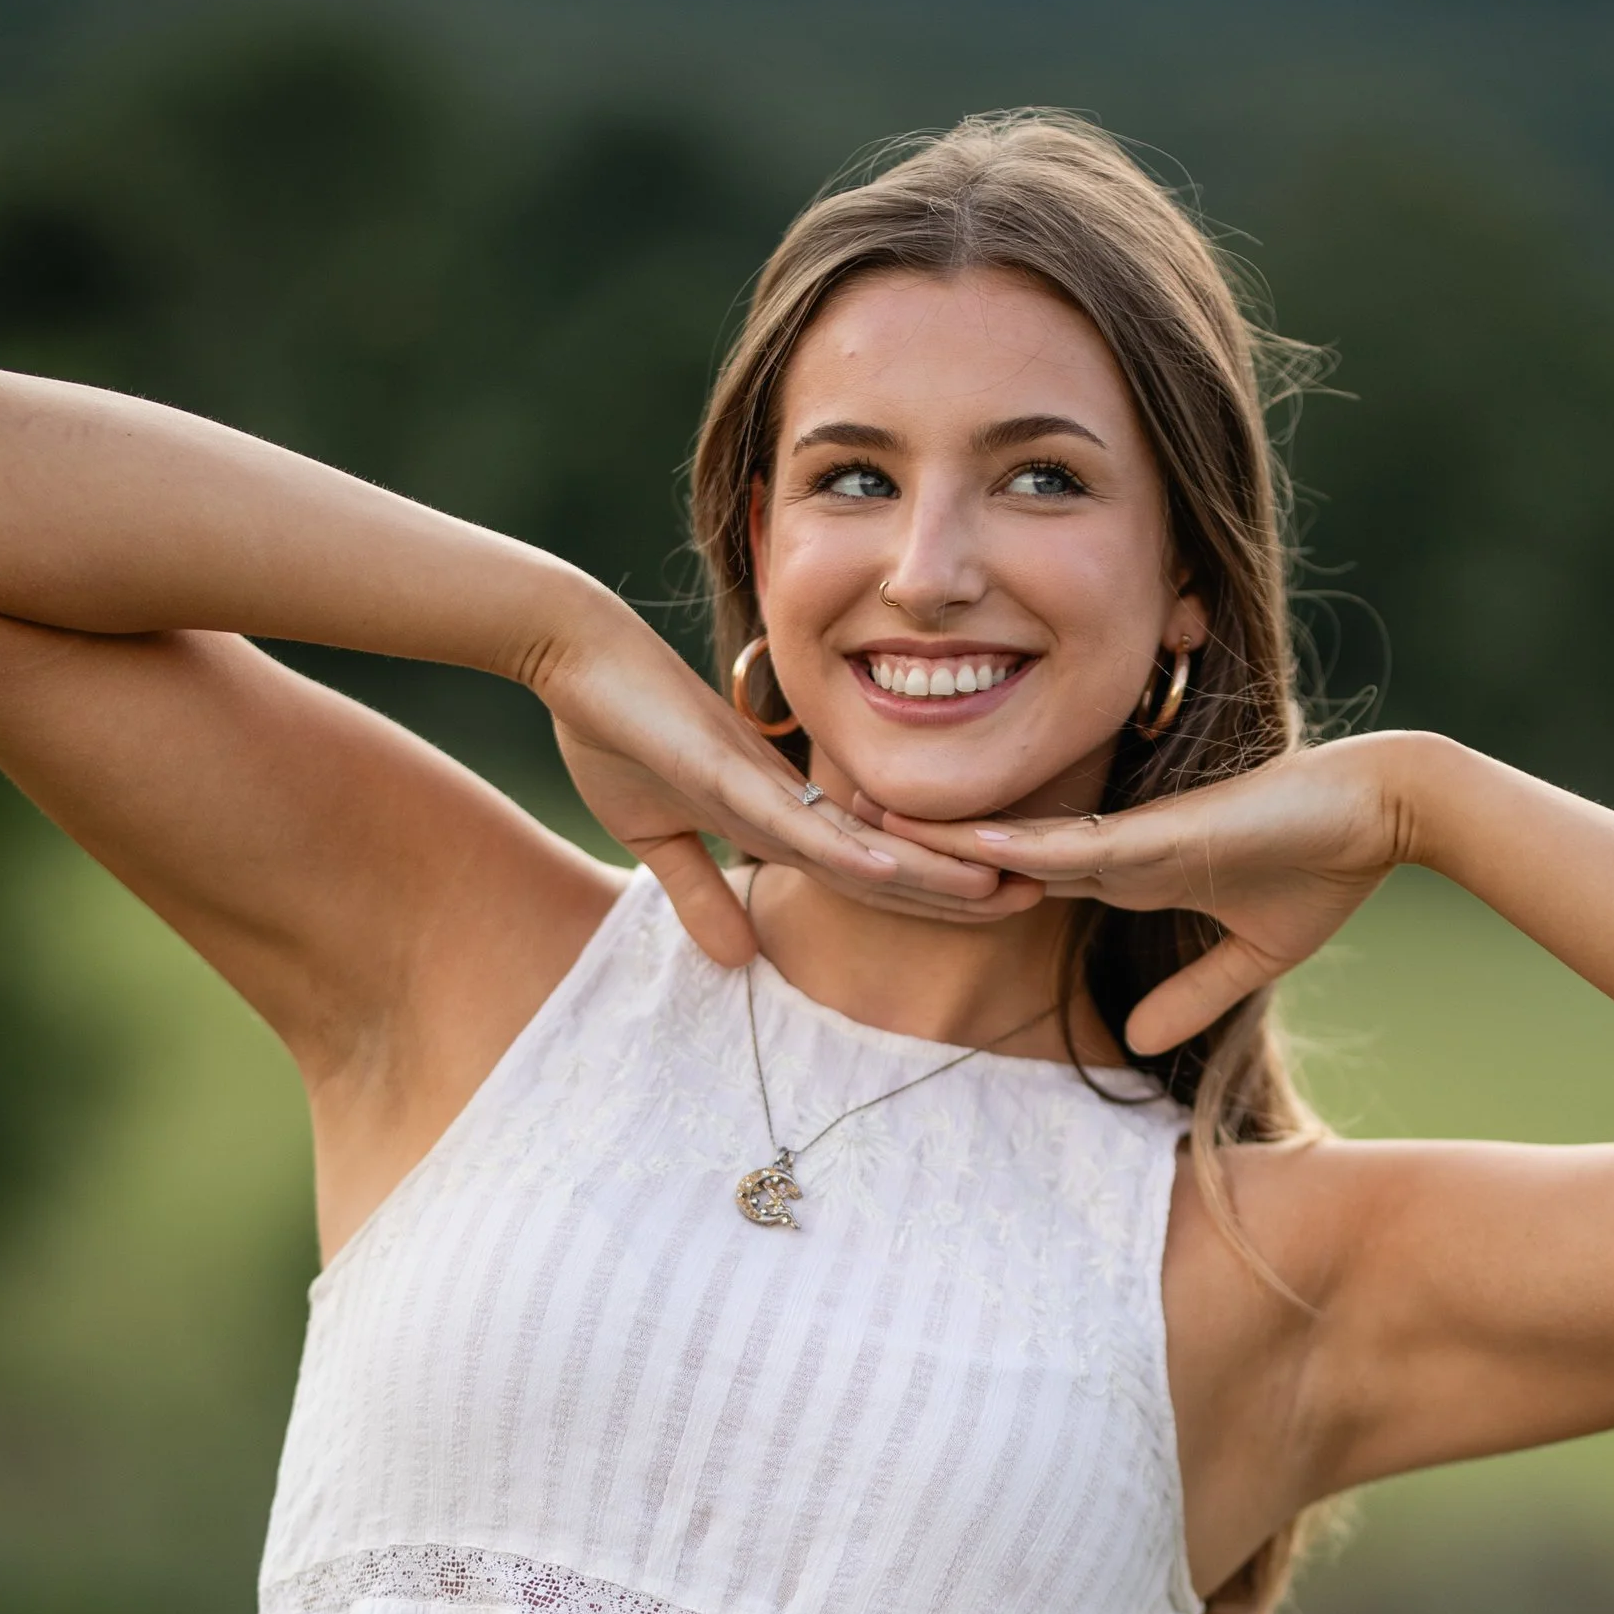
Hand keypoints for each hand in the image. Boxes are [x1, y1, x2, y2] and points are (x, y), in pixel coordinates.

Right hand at [537, 598, 1027, 965]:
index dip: (932, 892)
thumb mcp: (657, 836)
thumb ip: (701, 893)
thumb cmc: (614, 729)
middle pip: (888, 854)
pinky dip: (844, 848)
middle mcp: (788, 796)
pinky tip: (893, 871)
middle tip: (1042, 896)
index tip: (995, 908)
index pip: (872, 865)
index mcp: (780, 812)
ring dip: (929, 870)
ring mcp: (761, 782)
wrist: (571, 654)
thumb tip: (735, 960)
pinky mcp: (723, 770)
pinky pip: (795, 817)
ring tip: (1002, 891)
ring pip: (861, 839)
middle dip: (960, 882)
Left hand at [895, 734, 1419, 1051]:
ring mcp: (1130, 838)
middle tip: (839, 837)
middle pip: (995, 854)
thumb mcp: (1248, 957)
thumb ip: (1190, 997)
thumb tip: (1134, 1046)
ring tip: (865, 827)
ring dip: (944, 841)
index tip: (892, 878)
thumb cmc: (1322, 868)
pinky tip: (964, 848)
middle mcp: (1112, 849)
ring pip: (1015, 843)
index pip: (1020, 878)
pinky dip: (1019, 848)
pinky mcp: (1161, 835)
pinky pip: (1074, 846)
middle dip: (922, 851)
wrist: (1382, 813)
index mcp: (1124, 871)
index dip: (956, 880)